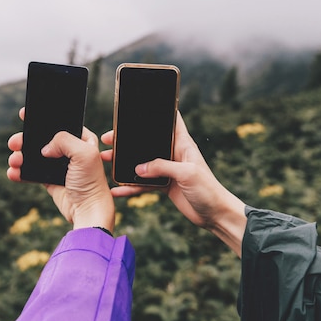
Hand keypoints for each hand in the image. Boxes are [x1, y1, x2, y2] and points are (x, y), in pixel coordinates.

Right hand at [7, 108, 114, 232]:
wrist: (87, 210)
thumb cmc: (91, 182)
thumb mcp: (84, 153)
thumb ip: (64, 140)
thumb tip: (45, 148)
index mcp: (82, 140)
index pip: (61, 124)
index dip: (43, 119)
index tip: (26, 114)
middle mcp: (70, 151)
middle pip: (42, 139)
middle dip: (25, 139)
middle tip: (14, 142)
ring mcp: (58, 166)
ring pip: (33, 155)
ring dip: (20, 156)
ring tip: (14, 160)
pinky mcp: (49, 180)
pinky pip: (31, 172)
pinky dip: (20, 171)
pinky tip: (13, 172)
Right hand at [101, 111, 246, 255]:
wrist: (215, 214)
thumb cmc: (208, 189)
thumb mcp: (186, 173)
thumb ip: (162, 167)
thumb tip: (138, 168)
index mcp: (182, 144)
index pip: (170, 121)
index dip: (156, 112)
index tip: (137, 107)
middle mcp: (173, 154)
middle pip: (146, 142)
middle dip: (127, 140)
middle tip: (109, 138)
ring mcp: (167, 170)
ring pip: (141, 163)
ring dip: (123, 162)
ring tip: (105, 160)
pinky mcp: (163, 185)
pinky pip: (142, 184)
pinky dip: (129, 187)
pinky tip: (116, 190)